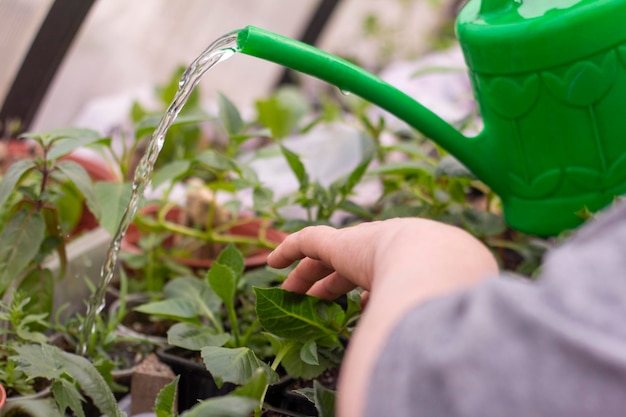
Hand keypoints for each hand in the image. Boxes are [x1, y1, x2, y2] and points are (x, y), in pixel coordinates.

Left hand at [268, 217, 496, 300]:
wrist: (439, 264)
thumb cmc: (448, 295)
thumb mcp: (440, 310)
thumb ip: (424, 322)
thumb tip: (421, 349)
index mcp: (410, 265)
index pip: (380, 278)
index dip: (367, 292)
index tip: (361, 307)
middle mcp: (384, 251)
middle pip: (348, 268)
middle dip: (331, 285)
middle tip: (316, 303)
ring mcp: (362, 245)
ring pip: (325, 256)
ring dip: (307, 273)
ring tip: (289, 290)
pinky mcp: (339, 243)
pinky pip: (307, 240)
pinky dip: (289, 247)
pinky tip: (272, 260)